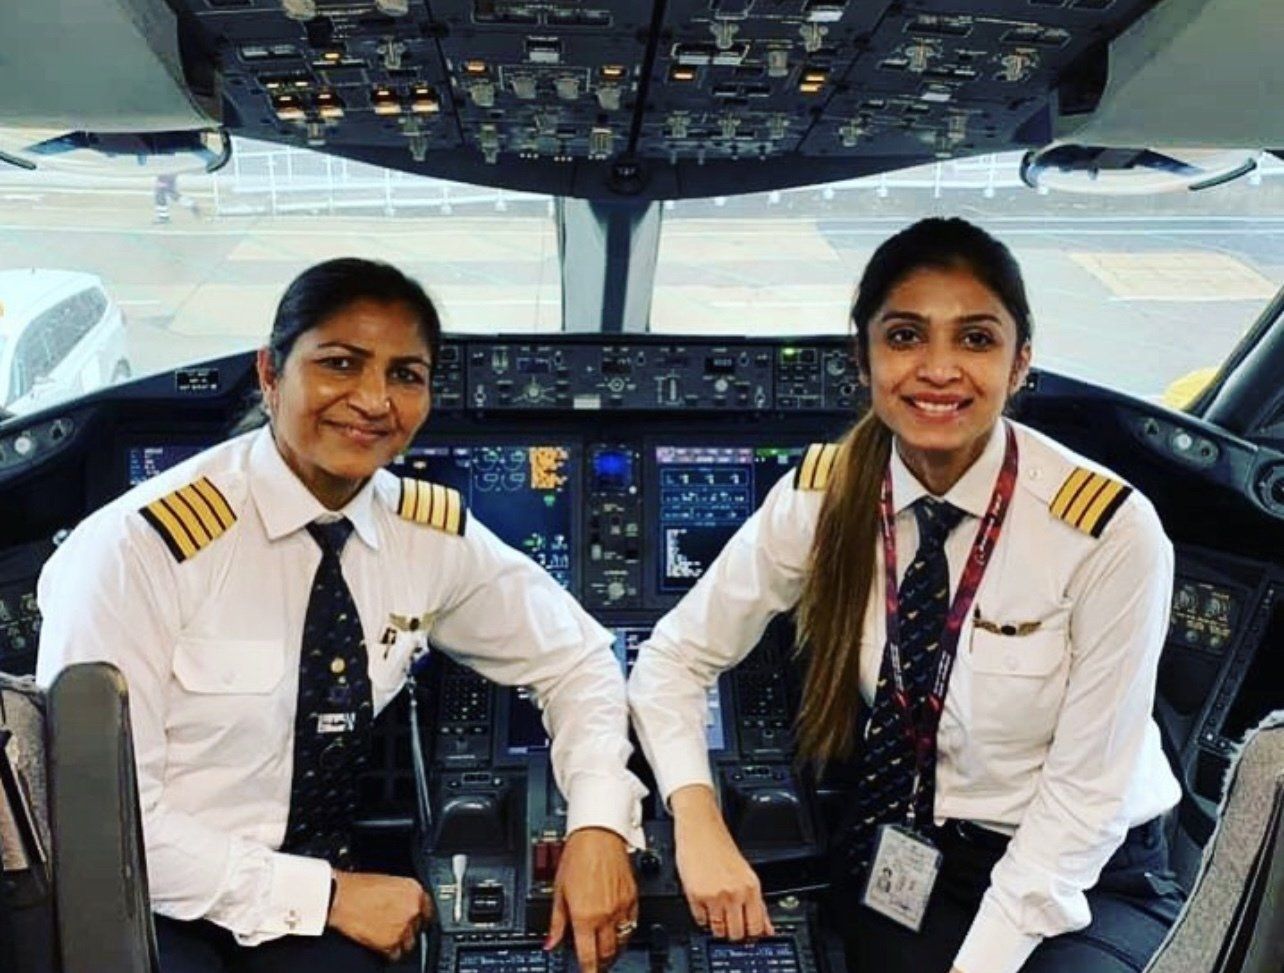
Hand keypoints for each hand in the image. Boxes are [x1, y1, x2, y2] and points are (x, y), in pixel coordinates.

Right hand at [326, 870, 433, 961]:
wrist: (340, 897)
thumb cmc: (357, 887)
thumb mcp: (389, 882)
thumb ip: (402, 894)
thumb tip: (405, 904)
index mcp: (414, 889)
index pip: (428, 908)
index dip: (420, 915)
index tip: (417, 920)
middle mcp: (413, 908)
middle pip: (419, 926)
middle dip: (409, 928)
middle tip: (395, 926)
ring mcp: (403, 927)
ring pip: (410, 942)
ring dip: (400, 941)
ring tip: (386, 934)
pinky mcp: (390, 943)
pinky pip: (396, 954)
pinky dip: (388, 951)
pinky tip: (380, 942)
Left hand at [545, 827, 636, 971]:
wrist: (598, 834)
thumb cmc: (577, 856)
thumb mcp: (559, 891)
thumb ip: (556, 922)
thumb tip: (550, 943)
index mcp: (585, 916)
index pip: (588, 957)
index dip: (588, 971)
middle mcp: (605, 915)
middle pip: (608, 952)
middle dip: (601, 962)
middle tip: (595, 964)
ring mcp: (622, 907)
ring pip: (622, 940)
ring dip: (614, 949)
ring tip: (606, 950)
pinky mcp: (633, 897)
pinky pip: (632, 923)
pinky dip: (625, 931)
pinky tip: (618, 930)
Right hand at [671, 784, 774, 941]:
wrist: (700, 829)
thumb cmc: (721, 849)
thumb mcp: (746, 875)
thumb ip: (758, 904)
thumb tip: (767, 929)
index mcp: (751, 888)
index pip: (757, 927)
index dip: (752, 936)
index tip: (748, 937)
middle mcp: (735, 893)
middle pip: (737, 934)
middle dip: (733, 933)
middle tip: (730, 923)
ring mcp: (714, 896)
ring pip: (719, 931)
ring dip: (717, 927)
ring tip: (716, 911)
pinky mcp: (695, 896)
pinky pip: (700, 921)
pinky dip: (702, 917)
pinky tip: (705, 903)